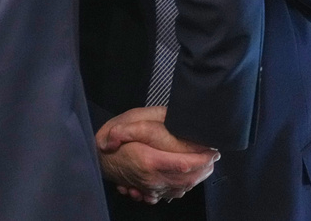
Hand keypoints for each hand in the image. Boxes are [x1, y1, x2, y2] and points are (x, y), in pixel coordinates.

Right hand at [95, 107, 218, 203]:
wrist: (96, 158)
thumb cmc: (113, 139)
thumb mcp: (128, 121)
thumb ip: (147, 120)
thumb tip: (169, 117)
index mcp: (149, 160)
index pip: (184, 164)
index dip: (202, 158)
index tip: (213, 150)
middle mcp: (151, 179)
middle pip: (188, 179)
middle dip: (205, 168)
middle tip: (214, 157)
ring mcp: (150, 188)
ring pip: (182, 188)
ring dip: (198, 178)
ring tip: (207, 165)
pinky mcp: (148, 192)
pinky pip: (171, 194)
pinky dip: (184, 187)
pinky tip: (190, 178)